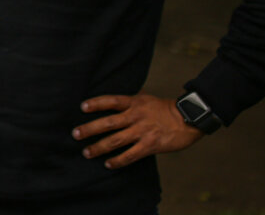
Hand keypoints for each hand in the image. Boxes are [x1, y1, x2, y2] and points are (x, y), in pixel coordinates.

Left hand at [72, 93, 203, 168]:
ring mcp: (142, 131)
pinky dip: (118, 161)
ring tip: (86, 152)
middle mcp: (135, 116)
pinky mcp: (150, 145)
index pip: (111, 101)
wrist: (188, 118)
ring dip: (99, 147)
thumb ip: (130, 102)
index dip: (96, 103)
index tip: (82, 107)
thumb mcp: (146, 99)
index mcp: (134, 102)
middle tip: (75, 134)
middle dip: (89, 129)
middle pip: (108, 122)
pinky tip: (108, 164)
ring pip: (116, 140)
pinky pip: (130, 155)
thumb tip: (114, 102)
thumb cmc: (165, 109)